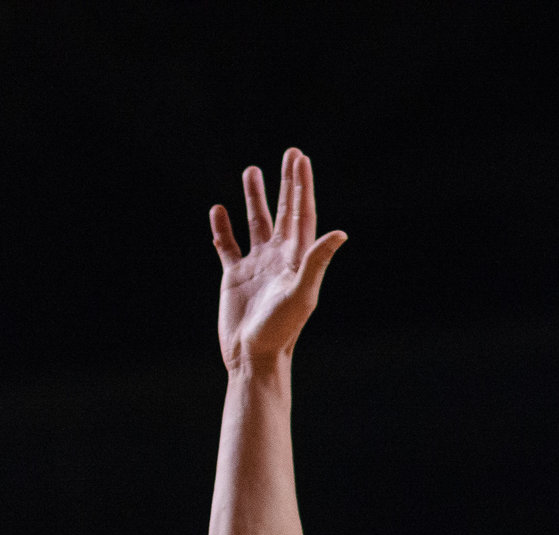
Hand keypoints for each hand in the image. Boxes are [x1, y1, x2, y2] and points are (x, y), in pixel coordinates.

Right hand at [211, 148, 346, 371]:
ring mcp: (256, 265)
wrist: (253, 356)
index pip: (301, 213)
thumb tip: (340, 233)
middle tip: (289, 154)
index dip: (302, 185)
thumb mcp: (301, 294)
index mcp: (297, 257)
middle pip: (284, 211)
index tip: (300, 159)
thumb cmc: (280, 329)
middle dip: (286, 183)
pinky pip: (228, 246)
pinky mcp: (234, 277)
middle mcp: (278, 257)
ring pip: (256, 223)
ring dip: (255, 198)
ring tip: (251, 170)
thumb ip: (317, 261)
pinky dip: (223, 228)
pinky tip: (218, 210)